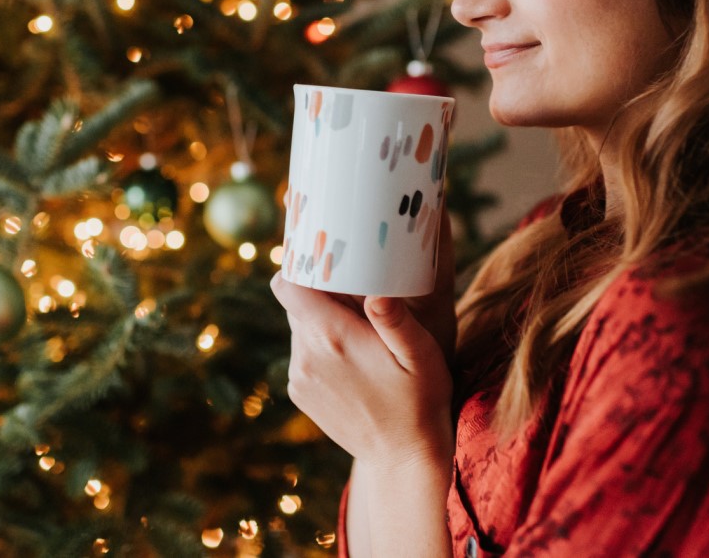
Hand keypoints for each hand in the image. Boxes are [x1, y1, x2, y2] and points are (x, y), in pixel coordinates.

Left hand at [269, 215, 456, 468]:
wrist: (404, 457)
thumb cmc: (420, 399)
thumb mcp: (420, 354)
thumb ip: (396, 319)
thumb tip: (378, 289)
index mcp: (331, 336)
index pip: (287, 284)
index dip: (299, 263)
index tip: (322, 250)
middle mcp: (305, 355)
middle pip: (295, 302)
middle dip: (318, 288)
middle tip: (350, 278)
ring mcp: (299, 377)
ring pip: (299, 327)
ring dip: (321, 319)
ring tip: (356, 319)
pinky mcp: (300, 393)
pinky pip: (303, 353)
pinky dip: (321, 346)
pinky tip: (352, 354)